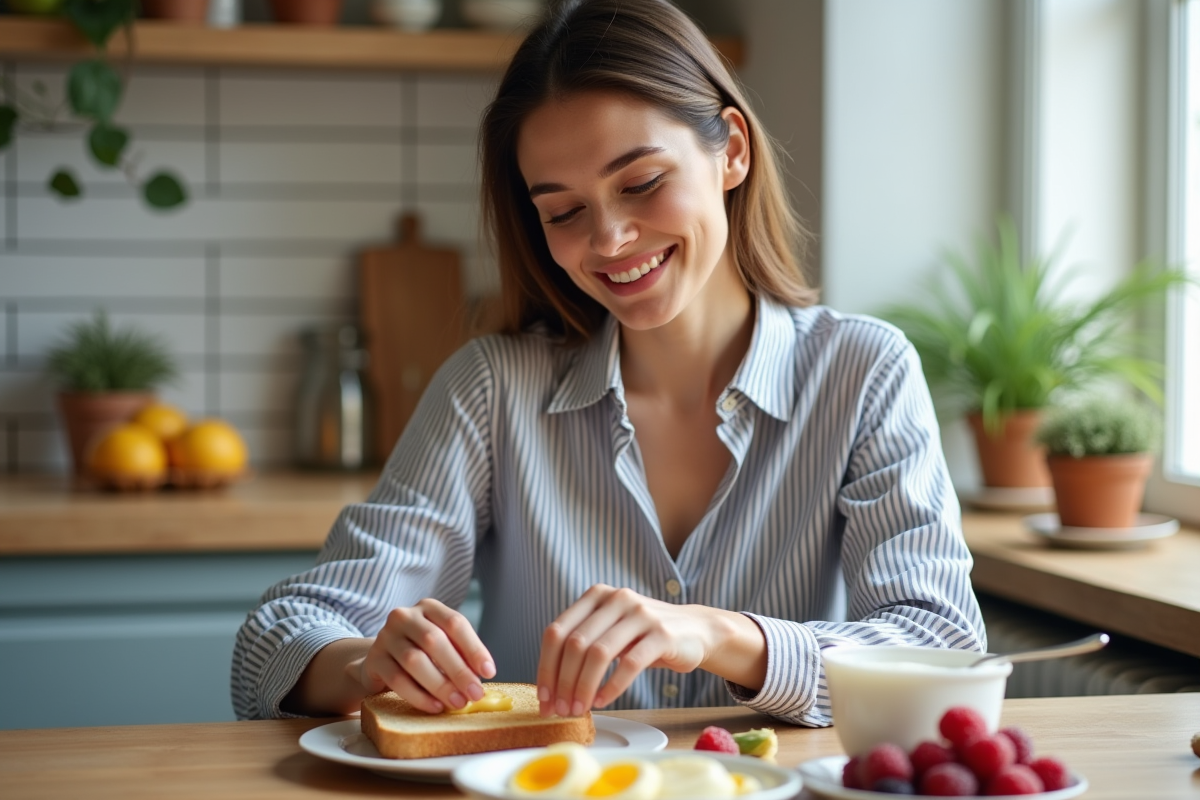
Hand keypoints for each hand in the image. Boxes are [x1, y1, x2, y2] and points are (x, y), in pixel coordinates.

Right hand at [350, 598, 495, 713]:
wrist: (380, 661)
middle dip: (458, 670)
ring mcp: (386, 636)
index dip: (474, 648)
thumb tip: (482, 677)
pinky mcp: (374, 659)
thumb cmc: (421, 652)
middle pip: (434, 640)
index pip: (455, 623)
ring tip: (457, 703)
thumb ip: (460, 655)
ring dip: (440, 685)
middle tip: (475, 693)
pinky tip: (435, 706)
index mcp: (429, 607)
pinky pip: (397, 679)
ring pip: (414, 660)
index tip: (489, 672)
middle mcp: (405, 617)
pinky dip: (419, 695)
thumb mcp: (442, 646)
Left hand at [536, 584, 718, 717]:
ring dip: (584, 687)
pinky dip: (612, 687)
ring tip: (580, 708)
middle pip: (575, 644)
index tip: (544, 697)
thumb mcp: (610, 630)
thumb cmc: (644, 636)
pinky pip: (629, 664)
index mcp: (596, 595)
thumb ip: (583, 644)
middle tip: (560, 709)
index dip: (545, 667)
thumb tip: (550, 685)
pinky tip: (603, 701)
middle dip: (563, 682)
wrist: (695, 630)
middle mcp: (616, 598)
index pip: (557, 631)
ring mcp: (640, 614)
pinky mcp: (662, 634)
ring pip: (599, 653)